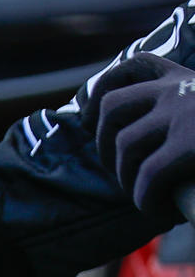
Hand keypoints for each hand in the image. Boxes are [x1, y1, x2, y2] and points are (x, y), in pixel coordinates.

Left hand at [83, 52, 194, 219]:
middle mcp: (182, 89)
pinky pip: (146, 176)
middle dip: (106, 145)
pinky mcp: (192, 144)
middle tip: (127, 175)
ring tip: (148, 194)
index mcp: (190, 79)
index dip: (102, 93)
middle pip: (112, 108)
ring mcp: (185, 113)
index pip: (134, 68)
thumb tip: (138, 141)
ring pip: (124, 145)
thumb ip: (183, 117)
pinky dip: (144, 198)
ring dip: (126, 178)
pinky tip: (160, 209)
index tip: (92, 120)